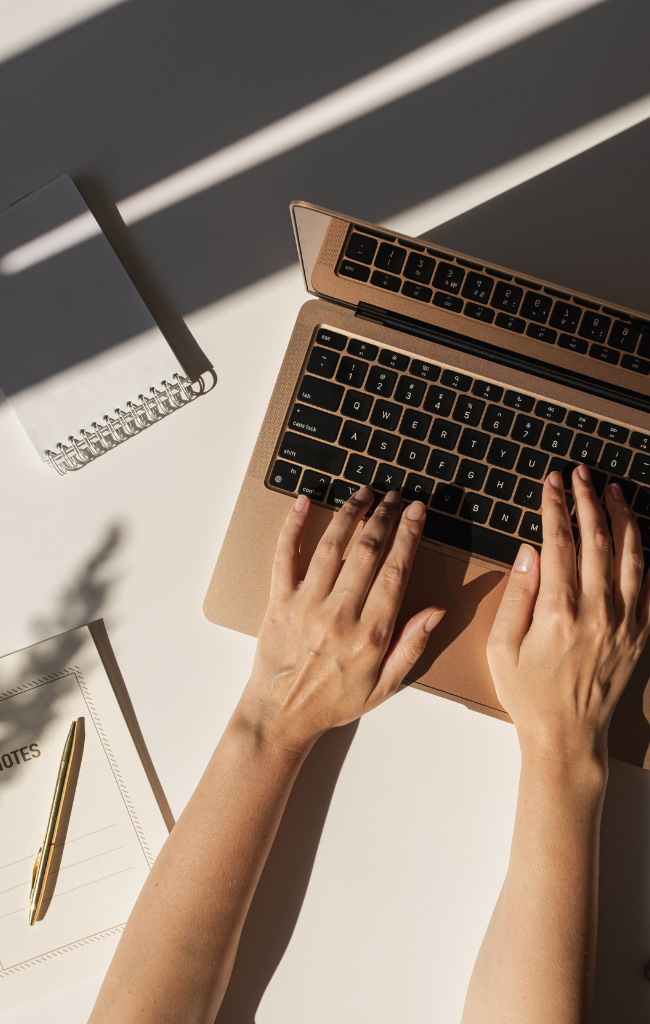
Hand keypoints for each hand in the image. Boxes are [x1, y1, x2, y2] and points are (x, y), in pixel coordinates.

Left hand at [234, 487, 444, 751]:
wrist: (281, 715)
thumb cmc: (335, 702)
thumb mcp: (386, 686)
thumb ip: (412, 645)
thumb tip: (435, 610)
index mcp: (370, 634)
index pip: (395, 571)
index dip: (408, 536)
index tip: (416, 512)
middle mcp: (338, 614)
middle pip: (367, 552)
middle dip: (384, 517)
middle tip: (395, 496)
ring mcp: (306, 604)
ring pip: (332, 546)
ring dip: (350, 514)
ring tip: (363, 493)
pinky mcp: (279, 601)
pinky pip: (285, 556)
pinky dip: (294, 526)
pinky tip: (305, 502)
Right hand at [488, 467, 649, 766]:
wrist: (567, 735)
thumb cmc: (528, 693)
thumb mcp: (500, 646)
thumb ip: (516, 595)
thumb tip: (530, 551)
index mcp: (558, 613)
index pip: (559, 542)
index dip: (556, 506)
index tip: (551, 483)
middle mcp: (597, 612)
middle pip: (597, 540)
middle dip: (588, 500)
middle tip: (580, 475)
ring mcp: (624, 623)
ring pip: (630, 555)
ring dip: (622, 517)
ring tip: (612, 491)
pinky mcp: (639, 634)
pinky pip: (648, 584)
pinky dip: (643, 554)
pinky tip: (635, 536)